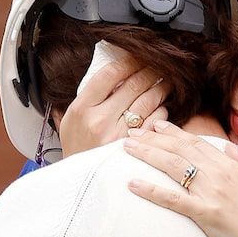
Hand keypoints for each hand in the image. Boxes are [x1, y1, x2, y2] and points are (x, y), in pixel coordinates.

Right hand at [58, 54, 172, 159]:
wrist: (80, 182)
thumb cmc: (78, 146)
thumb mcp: (72, 118)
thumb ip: (91, 95)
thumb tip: (115, 69)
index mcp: (82, 108)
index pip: (110, 73)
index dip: (128, 60)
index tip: (137, 55)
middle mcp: (100, 120)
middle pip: (133, 84)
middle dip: (150, 70)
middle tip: (158, 64)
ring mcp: (119, 136)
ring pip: (148, 100)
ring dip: (161, 87)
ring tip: (165, 82)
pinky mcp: (136, 149)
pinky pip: (156, 121)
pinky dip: (161, 110)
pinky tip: (161, 106)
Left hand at [121, 118, 237, 236]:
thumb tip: (227, 147)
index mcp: (233, 166)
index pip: (198, 143)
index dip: (175, 133)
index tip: (158, 127)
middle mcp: (220, 174)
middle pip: (181, 150)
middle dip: (154, 139)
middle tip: (133, 133)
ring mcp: (212, 194)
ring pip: (173, 167)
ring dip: (148, 155)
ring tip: (128, 148)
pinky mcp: (206, 215)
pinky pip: (173, 200)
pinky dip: (152, 191)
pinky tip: (133, 184)